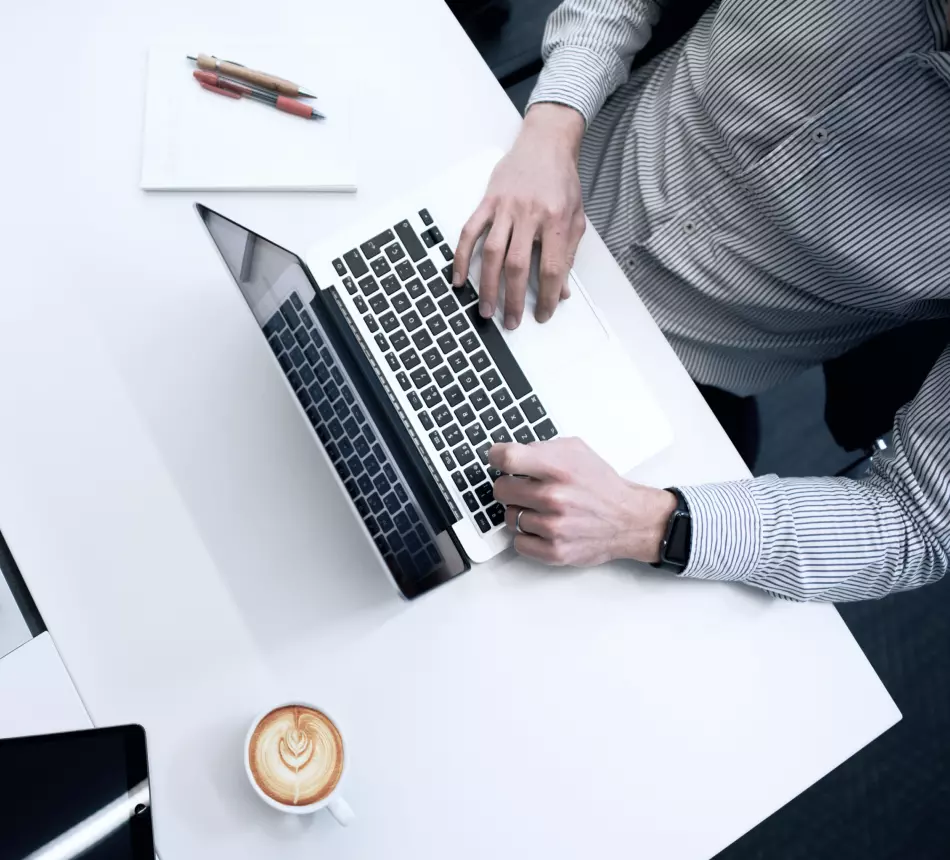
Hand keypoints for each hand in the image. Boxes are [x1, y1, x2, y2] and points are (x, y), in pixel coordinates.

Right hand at [453, 103, 586, 329]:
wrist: (545, 143)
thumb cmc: (562, 181)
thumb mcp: (576, 218)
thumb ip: (568, 254)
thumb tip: (562, 290)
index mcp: (555, 219)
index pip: (551, 267)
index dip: (548, 296)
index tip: (544, 314)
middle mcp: (529, 214)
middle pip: (517, 265)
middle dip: (514, 299)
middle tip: (511, 321)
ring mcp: (504, 207)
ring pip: (491, 253)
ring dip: (487, 285)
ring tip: (485, 309)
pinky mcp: (487, 202)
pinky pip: (469, 232)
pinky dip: (460, 257)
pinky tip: (458, 279)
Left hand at [489, 438, 677, 566]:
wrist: (629, 519)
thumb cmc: (601, 485)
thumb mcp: (576, 451)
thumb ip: (541, 449)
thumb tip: (509, 453)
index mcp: (558, 467)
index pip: (507, 458)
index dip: (496, 457)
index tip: (497, 459)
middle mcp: (554, 497)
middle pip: (501, 489)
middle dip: (510, 486)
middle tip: (524, 488)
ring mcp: (553, 527)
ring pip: (509, 517)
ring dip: (521, 512)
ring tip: (542, 509)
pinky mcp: (554, 551)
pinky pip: (518, 542)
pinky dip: (527, 536)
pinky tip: (542, 527)